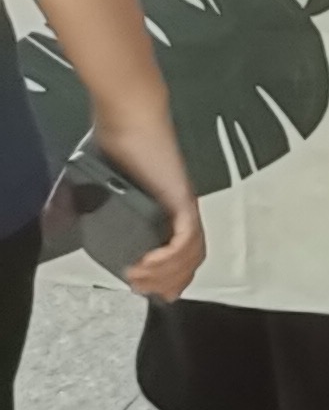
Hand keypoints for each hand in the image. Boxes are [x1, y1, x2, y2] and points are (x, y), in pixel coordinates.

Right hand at [88, 103, 202, 302]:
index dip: (167, 280)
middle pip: (190, 262)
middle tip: (136, 287)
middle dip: (165, 283)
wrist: (126, 119)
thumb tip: (55, 226)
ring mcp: (184, 206)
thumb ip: (77, 208)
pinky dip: (171, 257)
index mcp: (164, 214)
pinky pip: (187, 236)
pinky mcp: (183, 198)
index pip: (181, 257)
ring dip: (166, 275)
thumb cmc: (111, 147)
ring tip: (137, 278)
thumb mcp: (89, 186)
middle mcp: (179, 212)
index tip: (141, 289)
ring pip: (191, 254)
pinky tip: (147, 264)